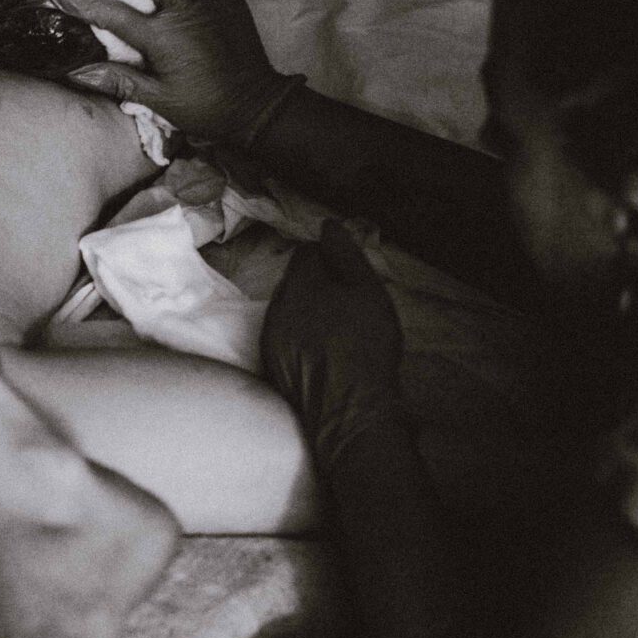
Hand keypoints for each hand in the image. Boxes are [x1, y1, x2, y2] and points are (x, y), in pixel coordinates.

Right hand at [50, 0, 284, 143]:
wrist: (256, 108)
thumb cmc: (205, 107)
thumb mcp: (159, 100)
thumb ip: (119, 82)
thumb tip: (77, 73)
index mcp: (162, 37)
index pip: (112, 15)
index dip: (82, 3)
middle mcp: (183, 12)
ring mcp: (208, 2)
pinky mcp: (231, 1)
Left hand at [260, 224, 406, 466]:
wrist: (348, 412)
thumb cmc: (365, 348)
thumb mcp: (367, 293)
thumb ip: (346, 255)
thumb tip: (329, 226)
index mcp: (298, 285)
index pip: (307, 252)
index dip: (332, 258)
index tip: (352, 276)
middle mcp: (276, 307)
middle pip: (296, 281)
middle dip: (319, 284)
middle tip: (351, 304)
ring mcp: (270, 338)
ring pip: (289, 310)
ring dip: (308, 311)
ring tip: (340, 331)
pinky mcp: (271, 365)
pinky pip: (285, 337)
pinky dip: (301, 337)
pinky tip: (325, 352)